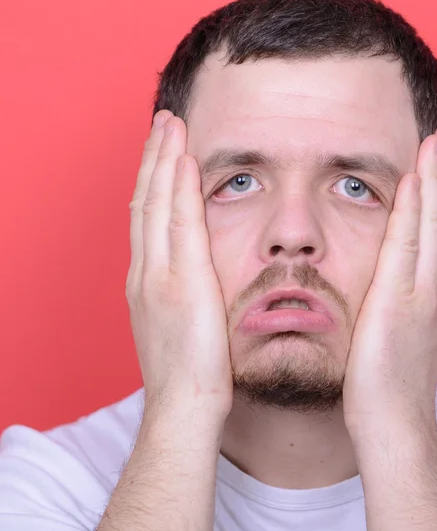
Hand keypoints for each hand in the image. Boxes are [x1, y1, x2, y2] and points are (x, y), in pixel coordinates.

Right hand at [126, 111, 232, 421]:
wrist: (182, 408)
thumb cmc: (189, 373)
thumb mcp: (181, 326)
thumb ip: (183, 295)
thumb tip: (197, 280)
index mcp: (148, 280)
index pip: (148, 217)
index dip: (154, 180)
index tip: (164, 151)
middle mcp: (146, 272)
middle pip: (146, 201)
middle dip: (153, 158)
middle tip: (163, 122)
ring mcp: (158, 276)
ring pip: (156, 204)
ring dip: (163, 161)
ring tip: (171, 125)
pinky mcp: (179, 284)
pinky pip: (178, 225)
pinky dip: (179, 190)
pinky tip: (185, 160)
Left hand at [343, 125, 436, 435]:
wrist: (394, 425)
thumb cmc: (389, 387)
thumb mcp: (399, 339)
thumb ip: (399, 309)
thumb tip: (389, 293)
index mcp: (433, 296)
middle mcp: (435, 289)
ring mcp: (422, 295)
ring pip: (435, 225)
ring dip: (435, 180)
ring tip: (436, 143)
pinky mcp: (399, 304)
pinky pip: (408, 247)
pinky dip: (413, 211)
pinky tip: (412, 180)